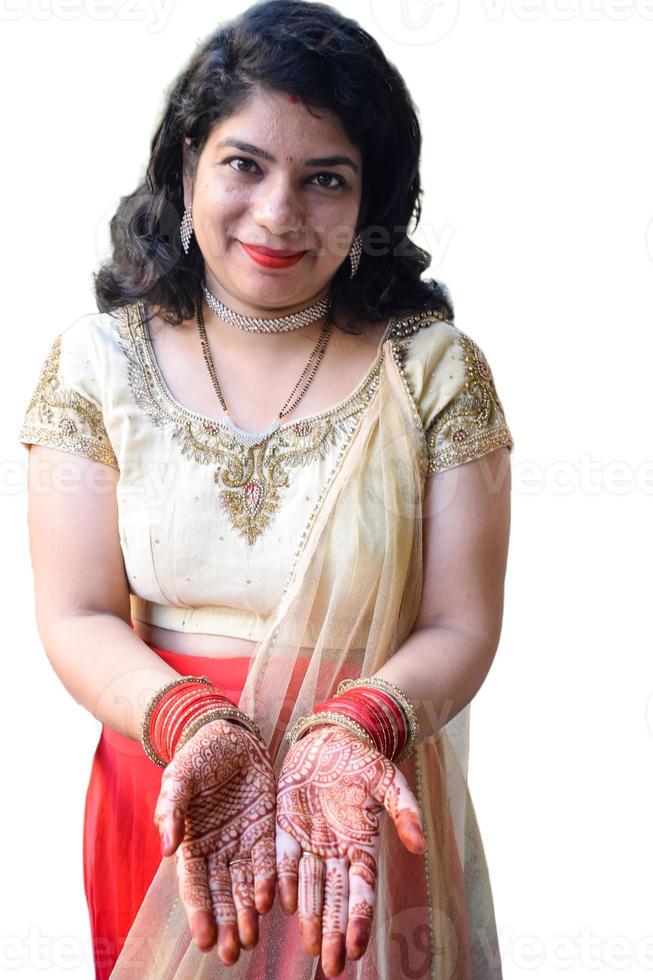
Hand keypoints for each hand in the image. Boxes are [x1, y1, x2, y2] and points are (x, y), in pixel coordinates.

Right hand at [153, 718, 276, 964]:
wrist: (230, 734)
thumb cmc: (198, 757)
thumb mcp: (180, 777)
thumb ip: (172, 809)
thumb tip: (167, 848)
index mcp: (192, 842)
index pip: (195, 885)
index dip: (199, 911)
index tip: (204, 937)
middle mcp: (218, 849)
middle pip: (221, 893)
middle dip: (225, 923)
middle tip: (230, 953)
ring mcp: (243, 840)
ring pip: (245, 884)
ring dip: (247, 912)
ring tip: (250, 939)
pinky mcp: (267, 828)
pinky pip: (269, 860)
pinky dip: (269, 882)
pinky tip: (272, 902)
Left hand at [275, 724, 424, 977]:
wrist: (331, 737)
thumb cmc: (363, 760)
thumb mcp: (388, 780)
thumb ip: (404, 811)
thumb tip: (421, 845)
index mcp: (362, 846)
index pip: (362, 891)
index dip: (359, 919)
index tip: (356, 949)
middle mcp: (335, 852)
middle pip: (336, 899)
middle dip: (334, 933)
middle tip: (331, 967)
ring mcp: (309, 842)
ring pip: (309, 887)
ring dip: (309, 917)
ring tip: (311, 948)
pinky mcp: (285, 827)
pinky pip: (281, 858)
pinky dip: (279, 881)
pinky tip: (276, 904)